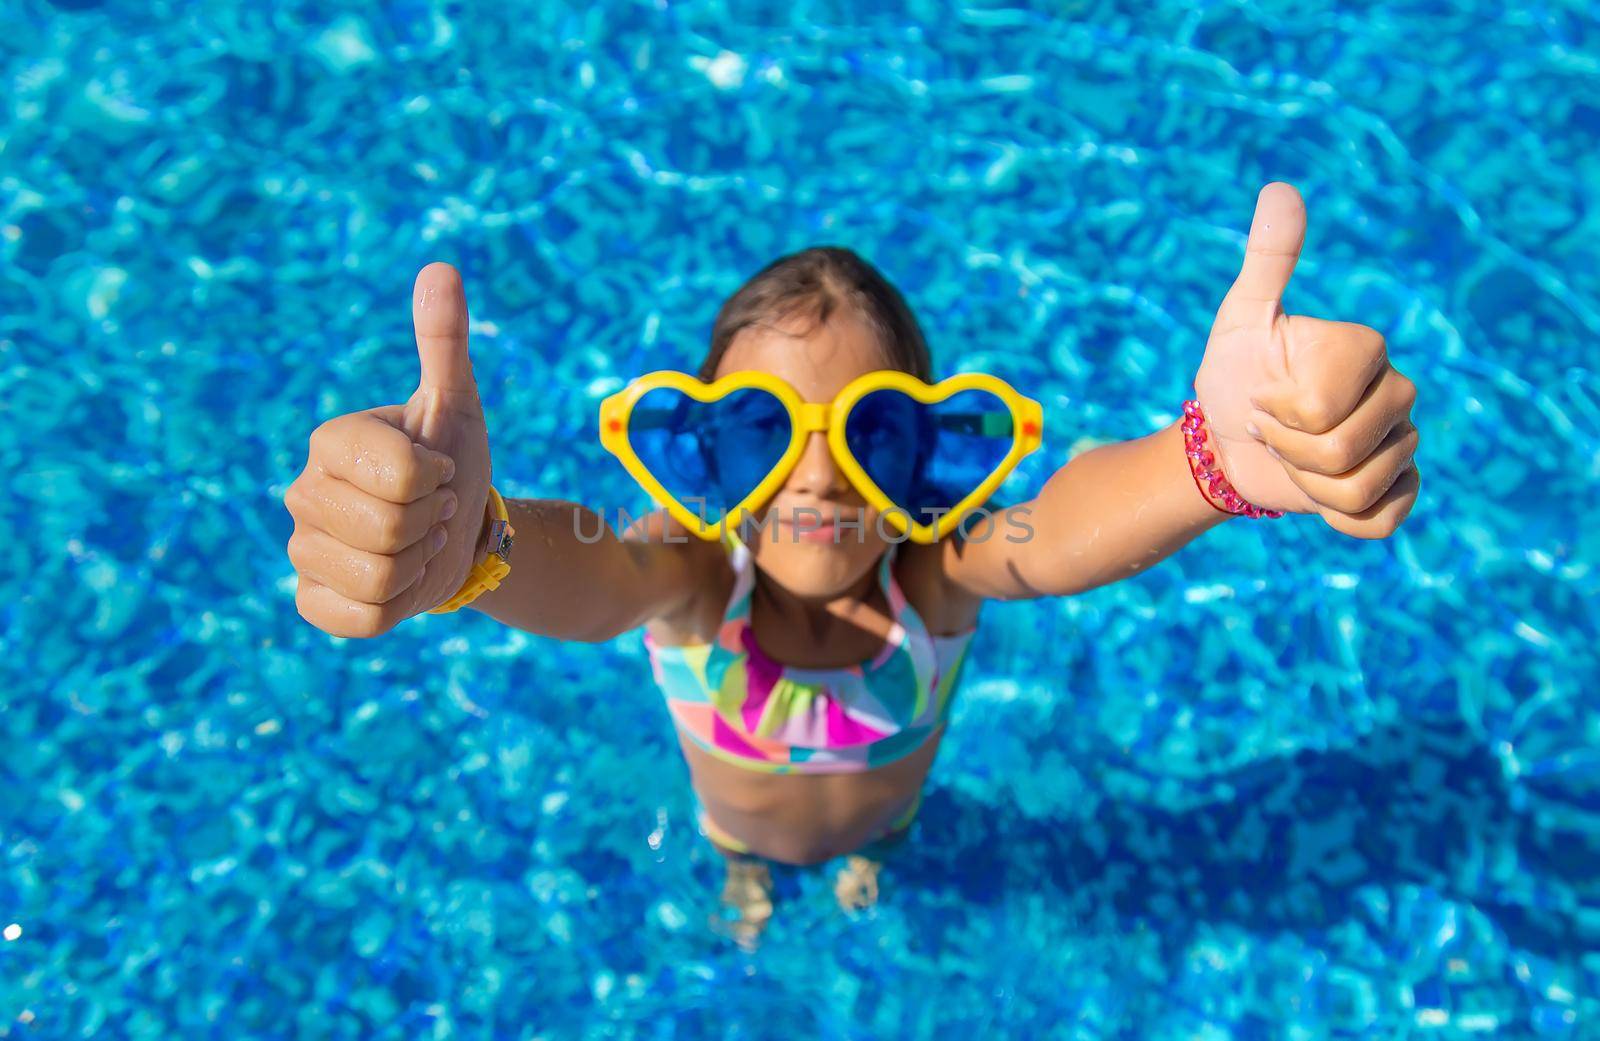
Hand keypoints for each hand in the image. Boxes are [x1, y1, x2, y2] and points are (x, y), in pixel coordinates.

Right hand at [285, 263, 493, 636]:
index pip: (402, 473)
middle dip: (432, 523)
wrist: (458, 534)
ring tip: (418, 544)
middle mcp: (302, 493)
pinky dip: (395, 607)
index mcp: (331, 441)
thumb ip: (444, 342)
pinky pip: (359, 619)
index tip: (440, 469)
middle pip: (391, 529)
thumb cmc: (453, 461)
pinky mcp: (313, 601)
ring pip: (378, 577)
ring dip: (418, 566)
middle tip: (432, 510)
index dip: (440, 477)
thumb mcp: (456, 403)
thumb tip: (440, 269)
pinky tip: (397, 582)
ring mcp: (302, 550)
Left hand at [1193, 183, 1420, 537]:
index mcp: (1367, 349)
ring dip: (1305, 486)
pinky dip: (1337, 519)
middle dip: (1289, 451)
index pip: (1326, 406)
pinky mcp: (1398, 491)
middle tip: (1274, 432)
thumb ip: (1267, 260)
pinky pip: (1380, 520)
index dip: (1279, 414)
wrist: (1228, 445)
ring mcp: (1403, 444)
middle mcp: (1398, 393)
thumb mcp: (1240, 320)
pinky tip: (1317, 496)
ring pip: (1357, 488)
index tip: (1262, 397)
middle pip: (1343, 451)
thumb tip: (1280, 188)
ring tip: (1293, 460)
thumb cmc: (1235, 377)